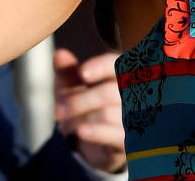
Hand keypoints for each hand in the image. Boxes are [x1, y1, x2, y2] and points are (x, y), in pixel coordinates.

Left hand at [53, 48, 126, 173]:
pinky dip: (95, 132)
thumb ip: (68, 71)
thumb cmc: (88, 105)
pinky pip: (115, 134)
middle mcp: (135, 93)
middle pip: (108, 92)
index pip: (117, 64)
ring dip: (80, 119)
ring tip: (66, 125)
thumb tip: (59, 54)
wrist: (98, 141)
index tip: (82, 73)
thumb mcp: (75, 87)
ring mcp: (136, 117)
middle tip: (57, 110)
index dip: (101, 67)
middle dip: (79, 101)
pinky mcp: (132, 140)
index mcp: (124, 73)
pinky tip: (81, 131)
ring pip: (107, 113)